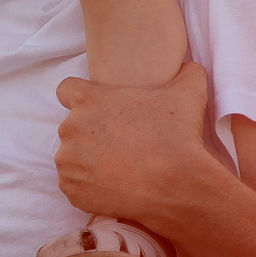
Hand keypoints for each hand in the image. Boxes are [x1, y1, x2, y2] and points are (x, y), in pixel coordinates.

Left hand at [54, 63, 222, 228]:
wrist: (176, 185)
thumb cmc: (178, 135)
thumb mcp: (189, 90)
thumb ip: (184, 71)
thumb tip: (185, 66)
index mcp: (89, 100)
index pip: (66, 90)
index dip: (82, 98)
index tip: (99, 109)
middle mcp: (70, 128)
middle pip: (72, 127)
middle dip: (91, 133)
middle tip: (121, 142)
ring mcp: (68, 162)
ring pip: (72, 157)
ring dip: (88, 160)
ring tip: (119, 167)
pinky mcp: (71, 190)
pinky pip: (75, 185)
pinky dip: (90, 186)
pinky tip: (115, 185)